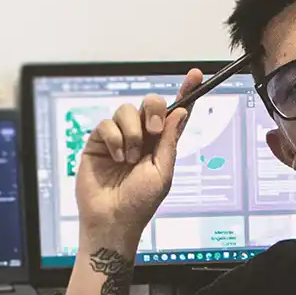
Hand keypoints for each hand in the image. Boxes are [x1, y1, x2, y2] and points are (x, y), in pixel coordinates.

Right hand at [76, 68, 202, 238]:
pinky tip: (116, 159)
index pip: (174, 113)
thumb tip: (181, 112)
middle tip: (153, 131)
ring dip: (132, 133)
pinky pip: (107, 124)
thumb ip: (169, 141)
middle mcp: (141, 136)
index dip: (185, 92)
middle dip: (153, 110)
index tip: (196, 75)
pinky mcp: (99, 142)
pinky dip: (115, 140)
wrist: (112, 219)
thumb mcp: (162, 172)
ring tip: (129, 159)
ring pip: (126, 110)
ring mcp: (119, 138)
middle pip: (150, 103)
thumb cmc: (139, 203)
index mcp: (161, 143)